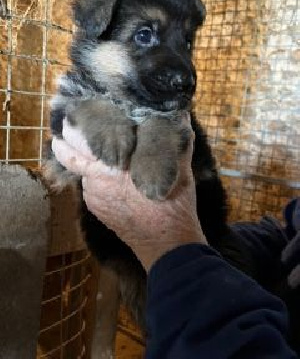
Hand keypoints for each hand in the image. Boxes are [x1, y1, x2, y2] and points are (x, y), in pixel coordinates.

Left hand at [52, 119, 206, 269]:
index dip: (70, 128)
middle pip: (66, 156)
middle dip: (66, 142)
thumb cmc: (173, 205)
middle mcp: (94, 183)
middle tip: (75, 129)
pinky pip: (92, 188)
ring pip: (82, 172)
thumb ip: (177, 140)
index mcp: (109, 169)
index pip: (74, 144)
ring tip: (106, 156)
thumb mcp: (179, 170)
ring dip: (88, 162)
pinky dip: (98, 179)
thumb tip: (181, 114)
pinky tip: (116, 180)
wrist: (168, 246)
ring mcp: (94, 200)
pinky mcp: (98, 211)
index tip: (74, 116)